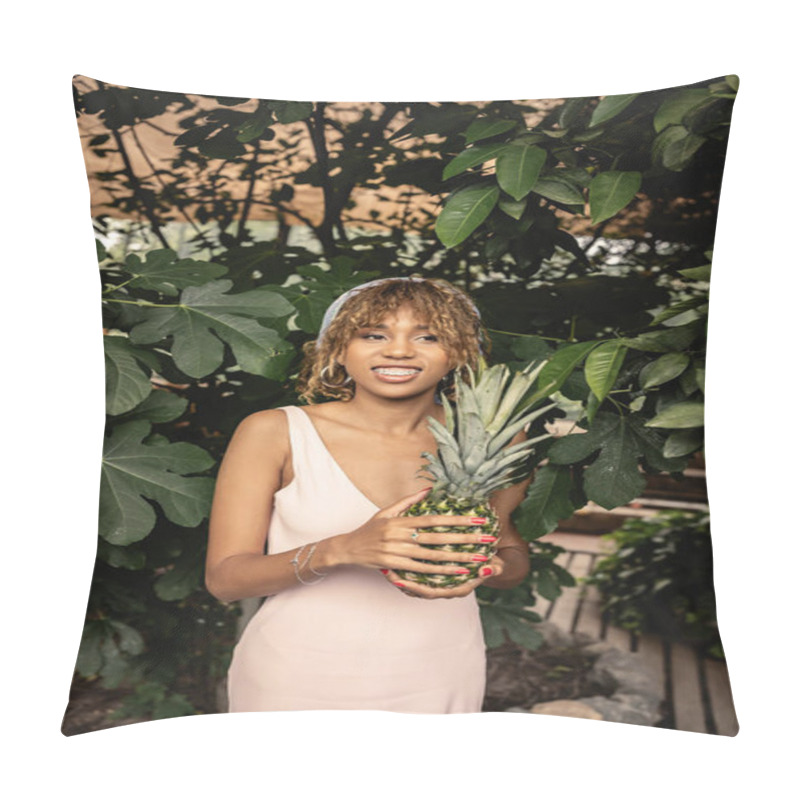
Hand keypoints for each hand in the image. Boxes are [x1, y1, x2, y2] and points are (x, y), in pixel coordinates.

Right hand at [328, 487, 497, 579]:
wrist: (347, 548)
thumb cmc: (369, 529)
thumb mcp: (386, 511)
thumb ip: (408, 501)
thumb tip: (429, 489)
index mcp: (401, 520)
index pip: (434, 518)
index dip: (457, 519)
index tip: (476, 519)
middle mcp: (400, 535)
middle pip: (438, 537)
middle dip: (464, 539)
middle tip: (486, 539)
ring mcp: (397, 551)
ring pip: (432, 555)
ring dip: (457, 558)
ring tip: (477, 559)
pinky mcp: (394, 565)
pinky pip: (422, 569)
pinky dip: (440, 571)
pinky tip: (457, 572)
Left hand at [383, 550, 506, 598]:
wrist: (488, 562)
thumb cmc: (489, 562)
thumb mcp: (495, 565)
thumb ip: (494, 568)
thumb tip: (489, 569)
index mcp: (457, 589)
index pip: (434, 593)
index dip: (418, 588)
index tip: (403, 582)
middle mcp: (447, 589)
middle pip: (421, 591)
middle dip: (405, 584)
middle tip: (390, 576)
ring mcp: (440, 583)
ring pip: (417, 586)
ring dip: (402, 579)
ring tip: (387, 571)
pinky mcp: (435, 576)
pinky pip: (418, 578)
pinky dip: (406, 572)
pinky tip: (394, 563)